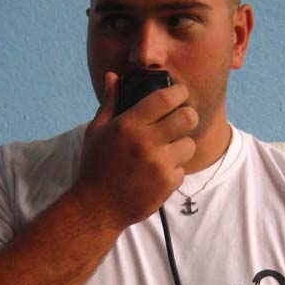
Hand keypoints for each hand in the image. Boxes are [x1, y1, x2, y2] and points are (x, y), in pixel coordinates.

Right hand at [74, 71, 197, 229]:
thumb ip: (110, 102)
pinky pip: (182, 170)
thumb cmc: (95, 166)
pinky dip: (173, 171)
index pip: (166, 98)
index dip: (179, 92)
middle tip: (181, 120)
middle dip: (187, 116)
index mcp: (129, 125)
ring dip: (180, 146)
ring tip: (165, 152)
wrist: (97, 207)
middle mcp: (146, 142)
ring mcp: (159, 164)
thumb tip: (113, 76)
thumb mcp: (96, 131)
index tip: (180, 93)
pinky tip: (157, 173)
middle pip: (188, 117)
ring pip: (189, 145)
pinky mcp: (167, 184)